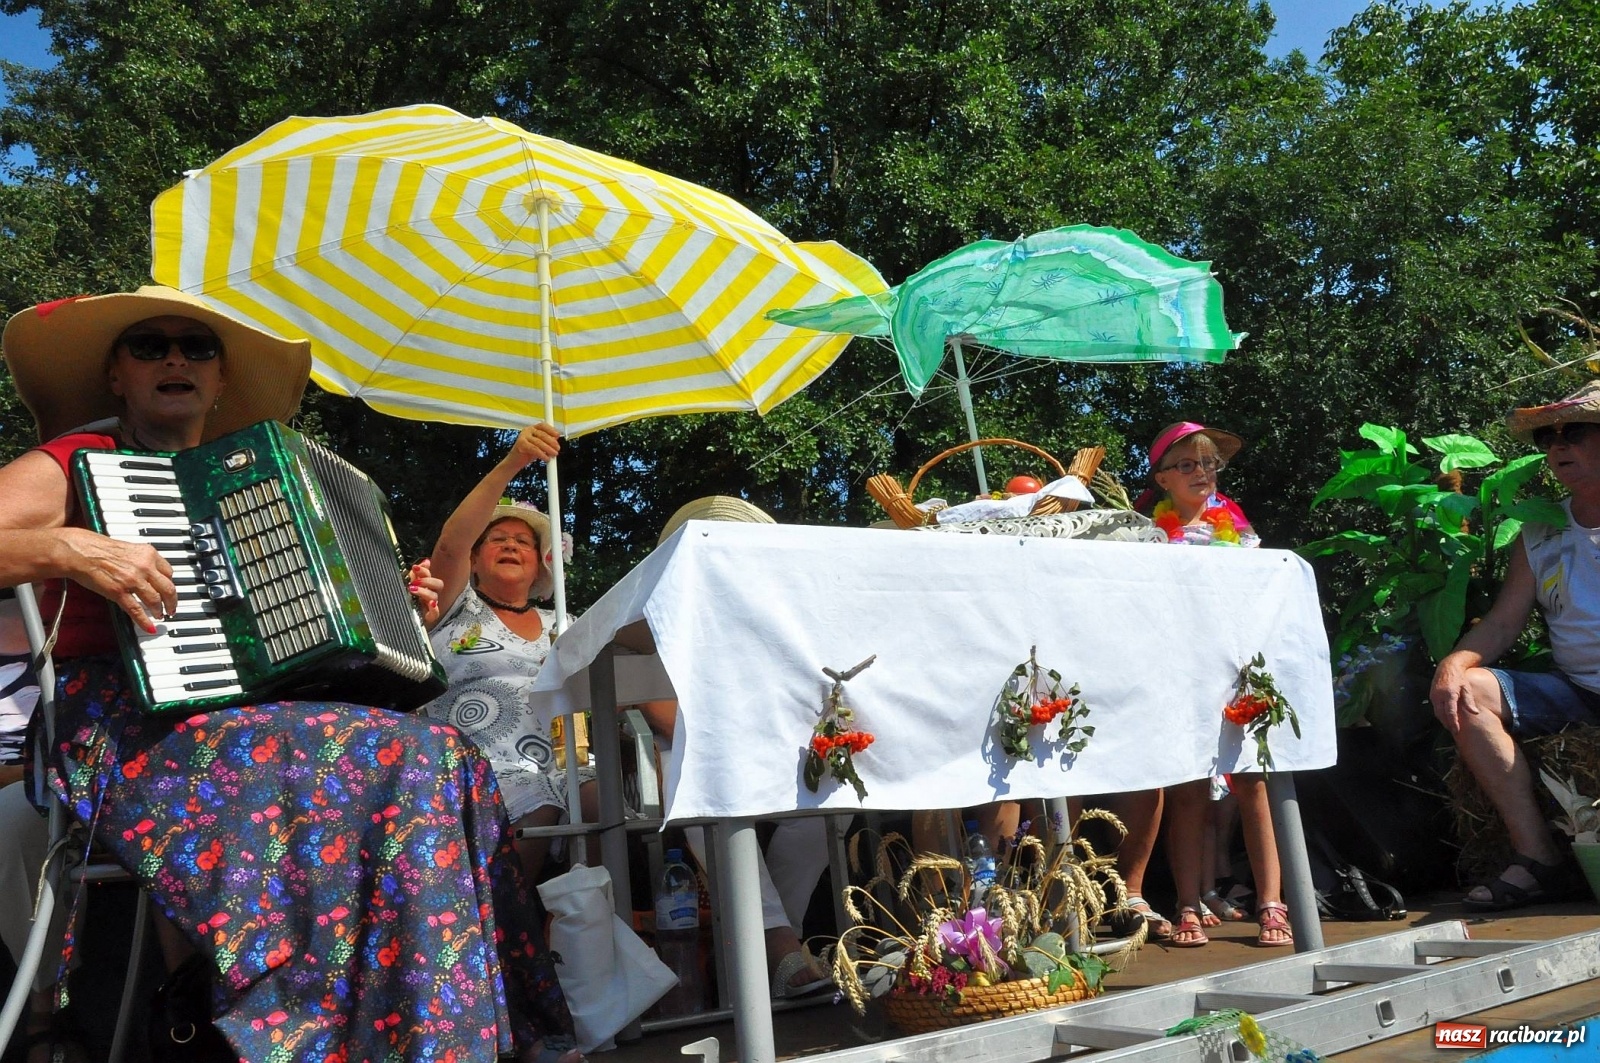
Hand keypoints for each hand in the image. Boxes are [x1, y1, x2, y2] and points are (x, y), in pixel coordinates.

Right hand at [62, 527, 176, 633]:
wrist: (79, 552)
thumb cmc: (98, 548)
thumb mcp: (129, 549)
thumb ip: (142, 560)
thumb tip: (151, 573)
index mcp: (148, 553)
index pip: (169, 572)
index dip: (170, 584)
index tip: (169, 590)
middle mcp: (144, 566)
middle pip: (168, 588)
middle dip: (172, 601)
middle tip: (171, 608)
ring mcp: (132, 580)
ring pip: (155, 600)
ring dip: (159, 611)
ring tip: (160, 615)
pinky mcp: (118, 592)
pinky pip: (136, 610)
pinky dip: (144, 621)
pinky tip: (150, 627)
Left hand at [408, 558, 443, 628]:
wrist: (398, 616)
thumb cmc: (405, 598)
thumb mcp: (408, 583)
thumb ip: (415, 573)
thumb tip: (427, 561)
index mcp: (425, 586)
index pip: (430, 575)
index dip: (424, 570)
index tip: (414, 568)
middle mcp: (430, 594)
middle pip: (438, 584)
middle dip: (427, 581)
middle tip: (415, 582)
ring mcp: (430, 606)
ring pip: (434, 597)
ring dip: (425, 592)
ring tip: (412, 590)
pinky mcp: (428, 617)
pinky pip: (436, 613)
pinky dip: (434, 608)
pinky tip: (430, 604)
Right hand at [503, 423, 560, 470]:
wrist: (514, 462)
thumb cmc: (527, 453)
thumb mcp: (539, 446)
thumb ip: (546, 442)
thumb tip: (556, 439)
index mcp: (532, 429)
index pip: (543, 426)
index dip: (551, 429)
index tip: (558, 435)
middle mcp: (527, 430)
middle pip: (542, 434)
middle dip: (552, 442)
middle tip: (557, 449)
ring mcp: (523, 436)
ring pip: (539, 442)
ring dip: (548, 449)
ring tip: (554, 454)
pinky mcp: (521, 444)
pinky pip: (534, 449)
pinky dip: (542, 454)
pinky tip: (546, 459)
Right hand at [1429, 654, 1477, 733]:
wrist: (1447, 667)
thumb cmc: (1460, 678)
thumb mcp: (1466, 688)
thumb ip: (1469, 701)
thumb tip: (1475, 713)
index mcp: (1449, 694)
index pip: (1450, 712)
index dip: (1453, 723)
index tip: (1457, 731)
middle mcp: (1439, 696)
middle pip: (1441, 715)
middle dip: (1447, 724)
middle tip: (1455, 731)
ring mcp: (1433, 696)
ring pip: (1437, 712)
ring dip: (1443, 720)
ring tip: (1451, 726)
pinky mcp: (1432, 695)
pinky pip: (1436, 708)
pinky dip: (1441, 714)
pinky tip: (1447, 717)